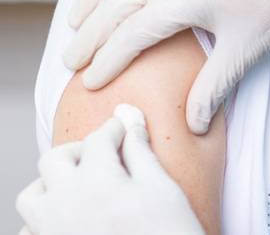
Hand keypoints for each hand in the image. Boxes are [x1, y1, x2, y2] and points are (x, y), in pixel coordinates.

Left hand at [16, 104, 202, 234]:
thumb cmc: (168, 233)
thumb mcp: (162, 188)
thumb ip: (140, 150)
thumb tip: (130, 116)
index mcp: (97, 181)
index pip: (98, 139)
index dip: (115, 128)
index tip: (125, 129)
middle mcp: (65, 203)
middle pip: (55, 159)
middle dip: (78, 150)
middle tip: (103, 155)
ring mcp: (54, 230)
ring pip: (32, 195)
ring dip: (52, 182)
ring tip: (81, 185)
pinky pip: (30, 230)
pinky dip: (44, 218)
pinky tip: (71, 217)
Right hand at [64, 0, 269, 132]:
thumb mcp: (245, 49)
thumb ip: (214, 88)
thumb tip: (194, 127)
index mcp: (180, 1)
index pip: (127, 36)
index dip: (106, 61)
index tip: (90, 82)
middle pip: (112, 5)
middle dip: (88, 36)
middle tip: (72, 61)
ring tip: (75, 21)